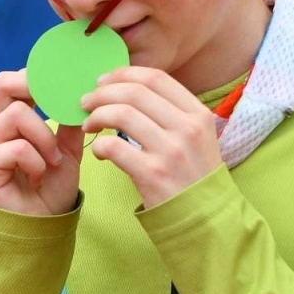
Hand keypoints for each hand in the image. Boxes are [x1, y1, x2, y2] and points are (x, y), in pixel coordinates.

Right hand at [0, 70, 84, 215]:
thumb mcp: (67, 150)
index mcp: (9, 119)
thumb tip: (79, 94)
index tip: (65, 82)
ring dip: (45, 138)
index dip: (38, 75)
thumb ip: (68, 123)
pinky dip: (37, 162)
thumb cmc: (50, 189)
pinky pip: (17, 148)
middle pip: (3, 83)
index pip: (15, 81)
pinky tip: (39, 178)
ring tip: (53, 161)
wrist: (41, 226)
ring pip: (17, 115)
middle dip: (34, 87)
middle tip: (57, 102)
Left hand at [80, 65, 221, 207]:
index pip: (155, 78)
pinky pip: (114, 147)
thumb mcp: (196, 138)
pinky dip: (98, 145)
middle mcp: (187, 128)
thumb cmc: (193, 176)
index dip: (122, 74)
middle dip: (102, 93)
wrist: (206, 219)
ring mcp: (171, 151)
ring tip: (88, 125)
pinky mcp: (153, 174)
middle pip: (134, 92)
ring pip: (121, 114)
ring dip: (96, 116)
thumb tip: (128, 90)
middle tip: (86, 102)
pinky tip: (98, 152)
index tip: (103, 81)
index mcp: (198, 114)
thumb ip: (170, 114)